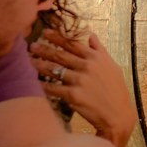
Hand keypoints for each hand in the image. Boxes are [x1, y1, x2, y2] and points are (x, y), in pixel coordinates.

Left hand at [31, 30, 135, 146]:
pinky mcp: (73, 95)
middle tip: (31, 45)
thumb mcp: (112, 66)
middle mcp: (87, 67)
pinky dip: (42, 85)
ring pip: (54, 70)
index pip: (73, 44)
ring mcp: (79, 80)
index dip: (58, 37)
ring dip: (39, 64)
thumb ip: (100, 50)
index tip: (45, 32)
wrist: (118, 115)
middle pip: (60, 55)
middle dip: (44, 49)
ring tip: (28, 61)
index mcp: (96, 58)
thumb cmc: (116, 91)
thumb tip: (91, 36)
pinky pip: (53, 88)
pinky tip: (33, 82)